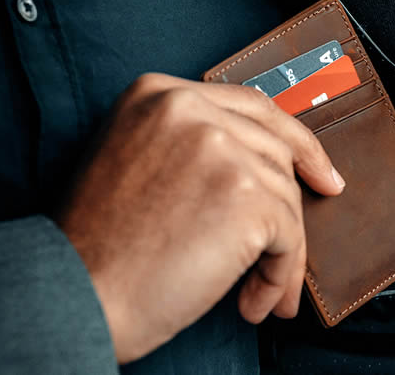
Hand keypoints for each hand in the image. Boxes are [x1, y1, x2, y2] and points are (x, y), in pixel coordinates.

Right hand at [56, 73, 344, 363]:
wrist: (74, 295)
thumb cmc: (102, 246)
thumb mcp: (136, 161)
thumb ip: (194, 145)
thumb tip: (273, 165)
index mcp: (159, 93)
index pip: (253, 106)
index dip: (295, 142)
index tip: (320, 172)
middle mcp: (190, 108)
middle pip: (276, 152)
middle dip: (292, 204)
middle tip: (293, 247)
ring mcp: (221, 147)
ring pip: (286, 197)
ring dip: (279, 252)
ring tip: (258, 291)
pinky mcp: (246, 193)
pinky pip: (289, 236)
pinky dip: (280, 274)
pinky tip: (253, 301)